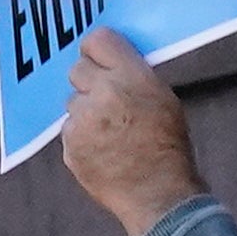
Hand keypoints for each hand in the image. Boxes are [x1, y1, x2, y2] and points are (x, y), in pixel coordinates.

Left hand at [58, 33, 204, 235]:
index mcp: (131, 77)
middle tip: (104, 98)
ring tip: (109, 133)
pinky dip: (81, 138)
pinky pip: (69, 131)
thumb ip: (134, 77)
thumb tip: (112, 64)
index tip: (98, 59)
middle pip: (77, 69)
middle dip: (89, 81)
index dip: (97, 51)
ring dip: (85, 113)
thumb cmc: (168, 147)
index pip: (97, 40)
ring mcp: (83, 121)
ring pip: (72, 103)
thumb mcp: (163, 99)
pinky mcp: (70, 145)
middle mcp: (103, 93)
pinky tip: (102, 151)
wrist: (159, 195)